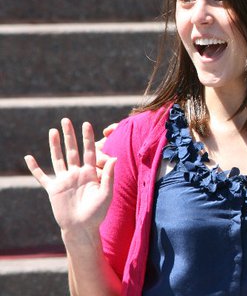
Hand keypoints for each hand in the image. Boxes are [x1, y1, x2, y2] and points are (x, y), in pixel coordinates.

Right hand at [25, 118, 115, 236]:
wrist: (82, 228)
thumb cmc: (97, 213)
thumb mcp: (106, 193)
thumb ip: (109, 175)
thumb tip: (115, 157)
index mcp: (90, 173)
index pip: (89, 151)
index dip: (87, 137)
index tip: (86, 123)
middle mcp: (76, 173)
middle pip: (72, 150)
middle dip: (70, 135)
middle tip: (66, 120)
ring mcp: (64, 180)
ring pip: (58, 158)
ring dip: (54, 145)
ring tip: (53, 131)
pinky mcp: (53, 190)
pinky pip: (42, 177)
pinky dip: (35, 168)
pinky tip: (29, 158)